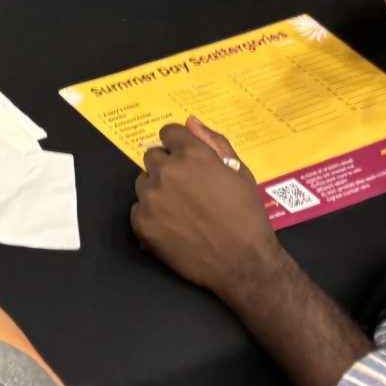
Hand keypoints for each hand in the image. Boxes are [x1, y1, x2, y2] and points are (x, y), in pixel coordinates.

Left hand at [129, 117, 279, 296]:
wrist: (244, 264)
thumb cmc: (248, 217)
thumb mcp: (240, 173)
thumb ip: (214, 142)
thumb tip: (190, 121)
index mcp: (192, 156)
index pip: (169, 132)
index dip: (178, 145)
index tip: (186, 159)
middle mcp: (167, 172)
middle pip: (153, 156)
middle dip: (168, 167)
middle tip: (187, 189)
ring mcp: (151, 198)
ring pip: (143, 182)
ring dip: (157, 190)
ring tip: (181, 210)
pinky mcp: (141, 223)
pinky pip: (137, 208)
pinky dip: (151, 215)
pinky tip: (172, 226)